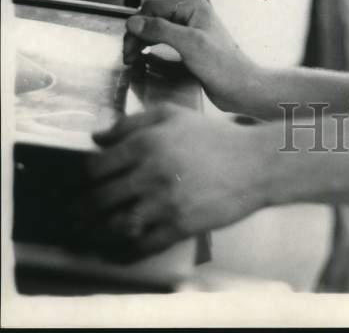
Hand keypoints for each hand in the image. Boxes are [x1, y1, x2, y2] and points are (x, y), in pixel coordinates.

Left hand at [74, 106, 268, 259]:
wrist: (255, 162)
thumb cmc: (214, 136)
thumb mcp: (174, 114)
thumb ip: (132, 121)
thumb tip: (97, 138)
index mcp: (147, 142)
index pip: (96, 167)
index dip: (83, 179)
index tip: (82, 186)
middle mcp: (151, 172)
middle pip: (98, 200)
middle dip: (81, 212)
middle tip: (74, 217)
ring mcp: (165, 201)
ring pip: (115, 226)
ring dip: (97, 234)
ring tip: (89, 236)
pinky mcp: (180, 226)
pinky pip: (142, 245)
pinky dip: (124, 252)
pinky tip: (118, 250)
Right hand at [124, 0, 262, 112]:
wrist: (239, 86)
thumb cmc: (223, 65)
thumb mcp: (189, 44)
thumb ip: (160, 30)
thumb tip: (134, 22)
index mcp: (192, 5)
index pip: (152, 8)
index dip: (137, 27)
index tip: (128, 47)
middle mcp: (190, 13)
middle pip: (152, 19)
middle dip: (137, 36)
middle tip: (128, 55)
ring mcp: (188, 29)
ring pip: (155, 30)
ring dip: (141, 42)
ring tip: (132, 58)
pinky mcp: (187, 45)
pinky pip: (162, 41)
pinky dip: (150, 47)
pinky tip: (144, 57)